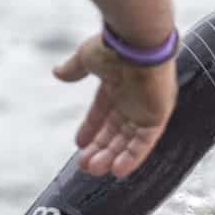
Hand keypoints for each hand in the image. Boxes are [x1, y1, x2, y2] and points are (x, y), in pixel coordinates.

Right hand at [54, 32, 177, 178]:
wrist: (138, 44)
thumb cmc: (114, 47)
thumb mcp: (87, 58)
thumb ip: (74, 68)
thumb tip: (57, 73)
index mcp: (117, 84)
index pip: (103, 112)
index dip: (91, 128)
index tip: (79, 144)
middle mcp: (133, 99)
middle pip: (115, 130)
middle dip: (100, 148)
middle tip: (85, 165)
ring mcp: (146, 109)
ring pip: (128, 140)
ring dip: (112, 156)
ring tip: (94, 169)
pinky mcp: (157, 117)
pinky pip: (144, 143)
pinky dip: (132, 157)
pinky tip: (117, 171)